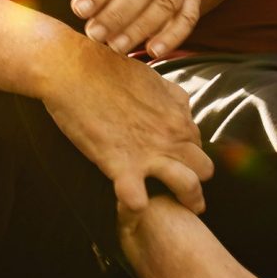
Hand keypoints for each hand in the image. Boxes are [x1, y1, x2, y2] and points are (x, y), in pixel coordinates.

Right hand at [36, 39, 212, 214]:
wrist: (71, 68)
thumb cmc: (107, 69)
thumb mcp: (152, 77)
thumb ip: (173, 97)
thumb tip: (184, 111)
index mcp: (178, 117)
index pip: (198, 147)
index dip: (188, 157)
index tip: (176, 164)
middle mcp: (171, 136)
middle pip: (204, 170)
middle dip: (197, 182)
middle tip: (184, 195)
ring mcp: (147, 151)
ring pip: (188, 186)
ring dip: (184, 200)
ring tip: (174, 209)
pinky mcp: (118, 163)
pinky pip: (136, 199)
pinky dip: (134, 207)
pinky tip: (131, 208)